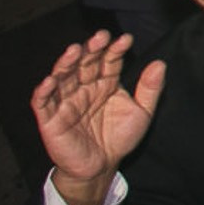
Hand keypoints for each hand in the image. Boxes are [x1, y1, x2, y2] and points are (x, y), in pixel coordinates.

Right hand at [31, 31, 164, 204]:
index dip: (115, 50)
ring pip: (62, 76)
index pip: (109, 61)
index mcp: (105, 83)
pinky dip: (44, 91)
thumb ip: (149, 89)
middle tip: (101, 37)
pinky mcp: (50, 118)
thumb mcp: (141, 113)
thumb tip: (160, 63)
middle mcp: (84, 87)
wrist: (101, 167)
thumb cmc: (119, 138)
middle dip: (91, 49)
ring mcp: (65, 101)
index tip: (126, 40)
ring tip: (75, 50)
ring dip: (66, 63)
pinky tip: (50, 81)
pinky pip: (43, 102)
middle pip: (85, 63)